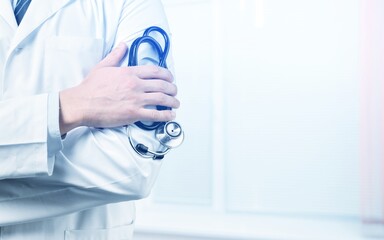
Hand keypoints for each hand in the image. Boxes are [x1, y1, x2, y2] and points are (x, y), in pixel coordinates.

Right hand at [59, 43, 179, 133]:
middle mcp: (135, 85)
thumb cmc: (90, 87)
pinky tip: (170, 116)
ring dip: (172, 102)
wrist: (82, 104)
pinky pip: (155, 115)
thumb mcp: (103, 67)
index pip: (155, 71)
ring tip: (176, 104)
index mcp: (129, 73)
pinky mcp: (134, 114)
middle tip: (175, 91)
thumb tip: (123, 45)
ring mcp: (136, 100)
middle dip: (172, 89)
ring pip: (162, 99)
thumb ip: (115, 55)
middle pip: (162, 85)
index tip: (170, 78)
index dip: (167, 74)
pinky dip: (166, 116)